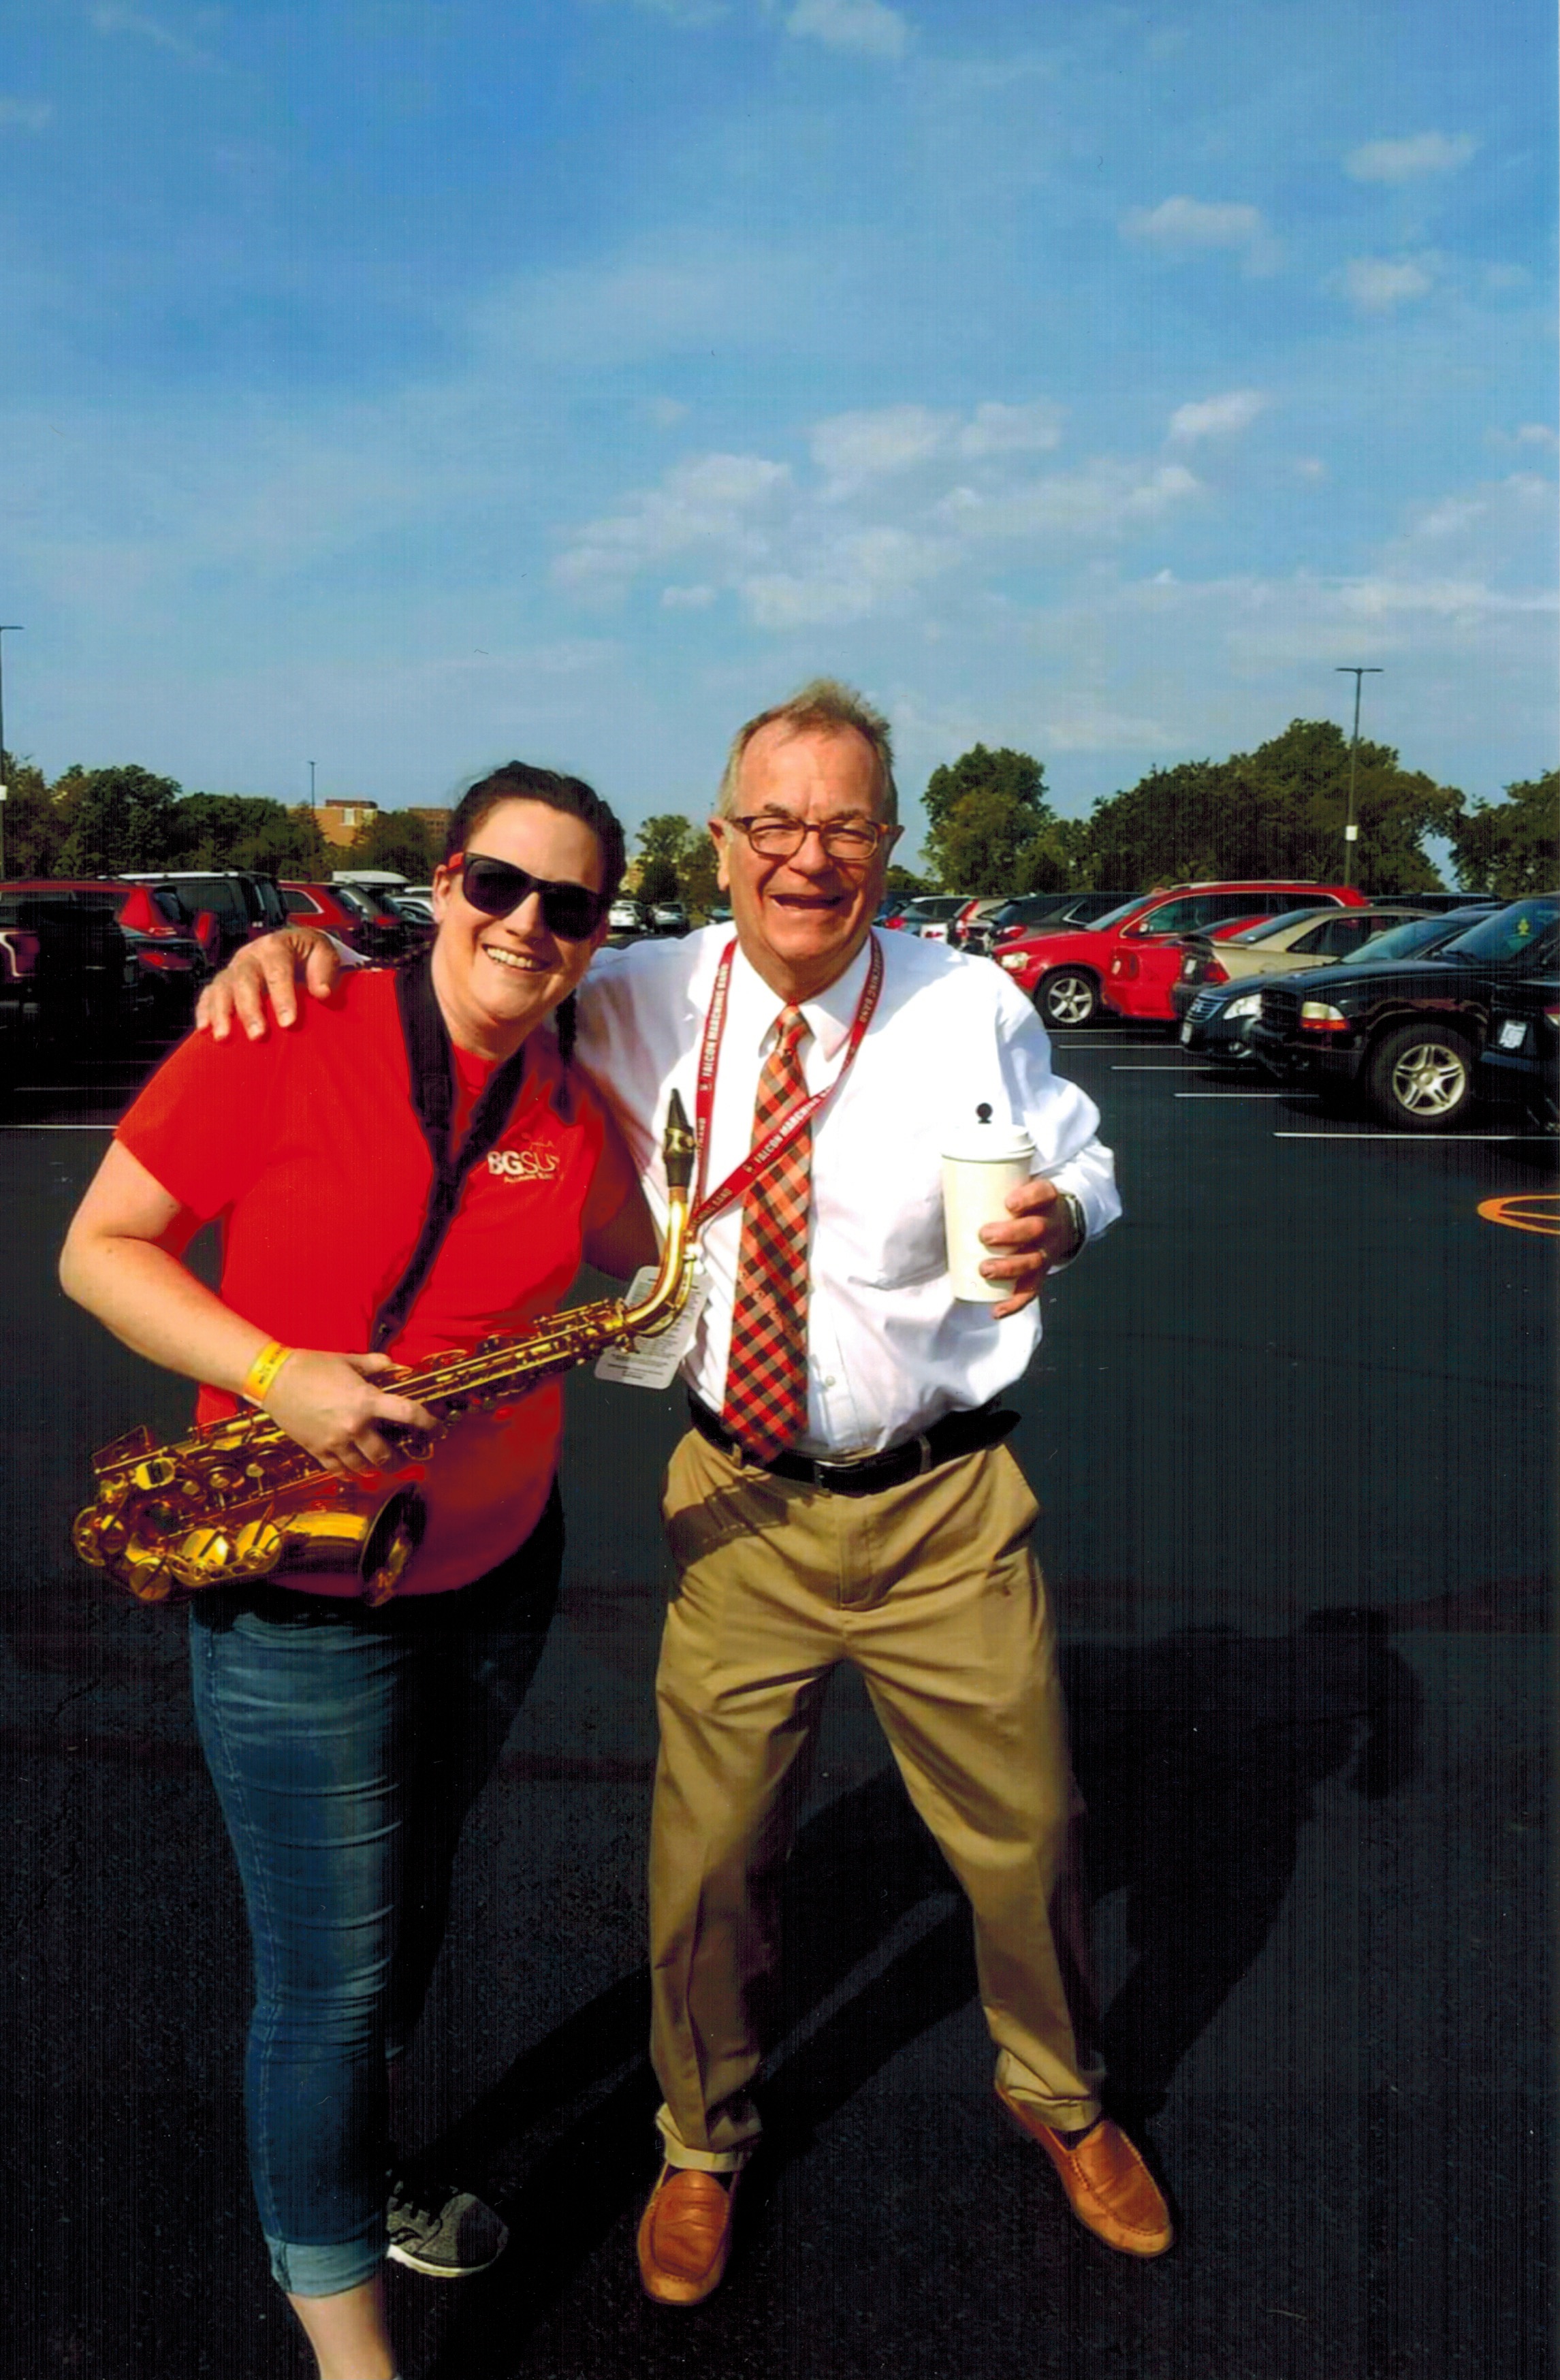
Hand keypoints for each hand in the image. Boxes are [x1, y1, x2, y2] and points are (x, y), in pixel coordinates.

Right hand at [196, 926, 342, 1040]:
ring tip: (224, 1036)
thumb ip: (325, 969)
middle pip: (245, 980)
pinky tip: (204, 1029)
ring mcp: (234, 969)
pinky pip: (208, 994)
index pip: (277, 970)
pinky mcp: (223, 982)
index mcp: (276, 946)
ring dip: (221, 1013)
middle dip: (250, 1009)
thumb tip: (322, 992)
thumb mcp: (323, 952)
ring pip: (222, 987)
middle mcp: (250, 955)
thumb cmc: (309, 955)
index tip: (288, 1022)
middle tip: (258, 1035)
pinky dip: (204, 1011)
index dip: (282, 996)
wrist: (294, 948)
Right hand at [261, 1350, 437, 1477]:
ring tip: (383, 1466)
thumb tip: (399, 1368)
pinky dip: (351, 1473)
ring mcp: (335, 1442)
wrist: (274, 1379)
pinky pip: (340, 1470)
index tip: (438, 1429)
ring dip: (377, 1468)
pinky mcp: (317, 1450)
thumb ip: (378, 1365)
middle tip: (408, 1458)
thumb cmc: (313, 1365)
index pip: (408, 1414)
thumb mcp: (349, 1361)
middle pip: (387, 1454)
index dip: (428, 1423)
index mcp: (366, 1401)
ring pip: (364, 1467)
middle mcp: (354, 1426)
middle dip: (401, 1459)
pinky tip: (357, 1470)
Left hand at [978, 1176, 1081, 1319]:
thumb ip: (990, 1184)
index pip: (1043, 1193)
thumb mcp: (1019, 1187)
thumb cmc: (1028, 1203)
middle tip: (984, 1235)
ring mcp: (1048, 1251)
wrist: (1062, 1221)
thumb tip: (945, 1179)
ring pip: (1033, 1261)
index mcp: (1047, 1198)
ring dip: (1009, 1268)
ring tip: (985, 1269)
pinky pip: (1031, 1291)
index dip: (1028, 1198)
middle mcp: (1051, 1225)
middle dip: (1011, 1234)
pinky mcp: (1042, 1273)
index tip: (1008, 1203)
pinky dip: (1014, 1303)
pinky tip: (996, 1309)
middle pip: (1036, 1229)